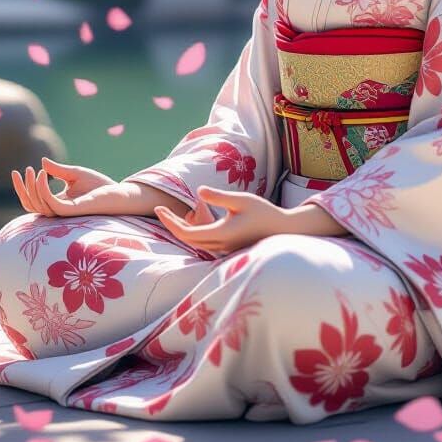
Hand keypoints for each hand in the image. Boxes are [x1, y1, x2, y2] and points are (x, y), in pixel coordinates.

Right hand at [11, 157, 115, 216]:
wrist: (119, 193)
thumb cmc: (99, 185)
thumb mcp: (75, 173)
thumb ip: (58, 170)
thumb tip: (42, 161)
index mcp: (57, 204)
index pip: (32, 201)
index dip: (22, 188)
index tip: (17, 171)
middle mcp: (58, 210)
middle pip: (31, 205)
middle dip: (24, 188)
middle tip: (27, 170)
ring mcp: (64, 212)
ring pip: (38, 206)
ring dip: (33, 187)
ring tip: (37, 171)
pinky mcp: (73, 211)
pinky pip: (51, 204)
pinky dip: (43, 190)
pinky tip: (43, 175)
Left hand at [153, 185, 286, 254]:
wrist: (282, 230)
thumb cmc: (264, 212)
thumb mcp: (241, 200)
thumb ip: (219, 196)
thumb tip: (198, 191)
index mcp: (221, 234)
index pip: (186, 233)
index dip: (170, 221)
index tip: (159, 208)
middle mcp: (220, 246)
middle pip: (187, 239)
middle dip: (172, 225)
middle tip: (160, 209)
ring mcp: (224, 250)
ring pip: (195, 243)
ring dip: (181, 229)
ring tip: (171, 214)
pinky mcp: (227, 249)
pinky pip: (204, 243)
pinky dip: (192, 233)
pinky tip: (190, 221)